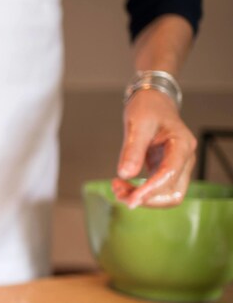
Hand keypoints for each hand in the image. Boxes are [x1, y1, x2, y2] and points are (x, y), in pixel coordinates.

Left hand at [113, 90, 195, 207]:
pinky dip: (140, 192)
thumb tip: (125, 174)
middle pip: (172, 193)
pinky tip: (122, 184)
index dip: (151, 190)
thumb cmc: (147, 108)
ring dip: (142, 198)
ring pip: (165, 195)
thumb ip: (132, 150)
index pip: (169, 174)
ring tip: (118, 188)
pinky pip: (158, 189)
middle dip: (145, 198)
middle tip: (118, 192)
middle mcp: (185, 158)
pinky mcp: (166, 170)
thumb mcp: (137, 124)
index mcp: (182, 144)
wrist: (153, 102)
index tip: (131, 200)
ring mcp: (177, 166)